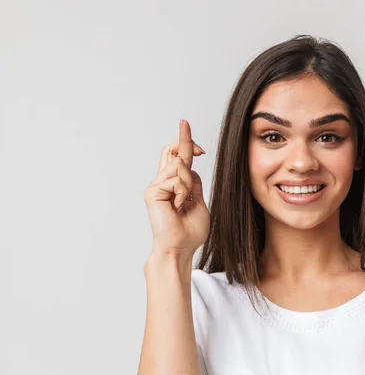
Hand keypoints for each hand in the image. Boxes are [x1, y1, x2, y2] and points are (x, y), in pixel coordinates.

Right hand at [143, 119, 209, 259]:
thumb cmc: (189, 231)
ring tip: (184, 203)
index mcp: (174, 185)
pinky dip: (183, 193)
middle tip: (195, 140)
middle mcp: (162, 182)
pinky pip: (176, 180)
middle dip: (185, 141)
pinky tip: (178, 206)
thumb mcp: (198, 202)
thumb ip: (193, 184)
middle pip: (171, 151)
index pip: (177, 157)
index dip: (184, 142)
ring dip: (188, 183)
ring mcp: (156, 186)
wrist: (180, 248)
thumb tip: (190, 166)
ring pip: (179, 167)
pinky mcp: (152, 192)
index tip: (188, 129)